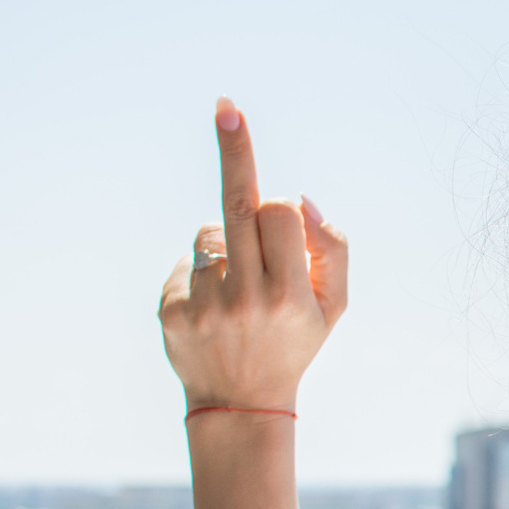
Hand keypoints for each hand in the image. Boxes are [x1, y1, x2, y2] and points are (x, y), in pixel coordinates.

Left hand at [159, 97, 347, 412]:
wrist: (242, 402)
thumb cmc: (295, 341)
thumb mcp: (335, 306)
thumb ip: (334, 251)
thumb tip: (301, 200)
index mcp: (292, 295)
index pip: (280, 215)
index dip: (281, 206)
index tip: (249, 134)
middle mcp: (249, 298)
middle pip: (240, 206)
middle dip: (236, 151)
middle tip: (226, 106)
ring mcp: (207, 305)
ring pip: (212, 237)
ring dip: (228, 248)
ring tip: (239, 293)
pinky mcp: (173, 309)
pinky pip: (189, 264)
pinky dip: (203, 275)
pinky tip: (214, 310)